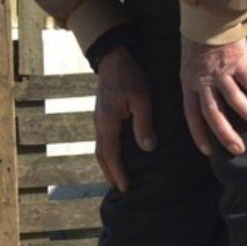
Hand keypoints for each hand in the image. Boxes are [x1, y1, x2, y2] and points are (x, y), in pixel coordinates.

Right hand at [93, 46, 154, 192]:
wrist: (113, 58)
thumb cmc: (129, 77)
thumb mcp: (141, 99)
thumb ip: (143, 124)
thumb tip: (147, 148)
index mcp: (108, 122)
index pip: (111, 154)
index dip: (118, 172)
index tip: (125, 187)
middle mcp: (99, 123)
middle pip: (101, 154)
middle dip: (109, 172)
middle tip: (119, 187)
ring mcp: (98, 117)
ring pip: (99, 146)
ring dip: (107, 162)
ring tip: (115, 174)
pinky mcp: (102, 112)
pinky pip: (102, 138)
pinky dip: (107, 150)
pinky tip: (115, 151)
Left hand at [179, 37, 246, 155]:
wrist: (207, 16)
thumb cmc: (198, 39)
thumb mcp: (190, 64)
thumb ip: (199, 82)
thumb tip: (211, 101)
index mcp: (189, 82)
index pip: (191, 114)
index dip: (199, 133)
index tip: (206, 151)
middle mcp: (203, 81)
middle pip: (214, 114)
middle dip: (226, 134)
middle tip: (239, 150)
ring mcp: (220, 73)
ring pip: (236, 101)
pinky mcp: (237, 63)